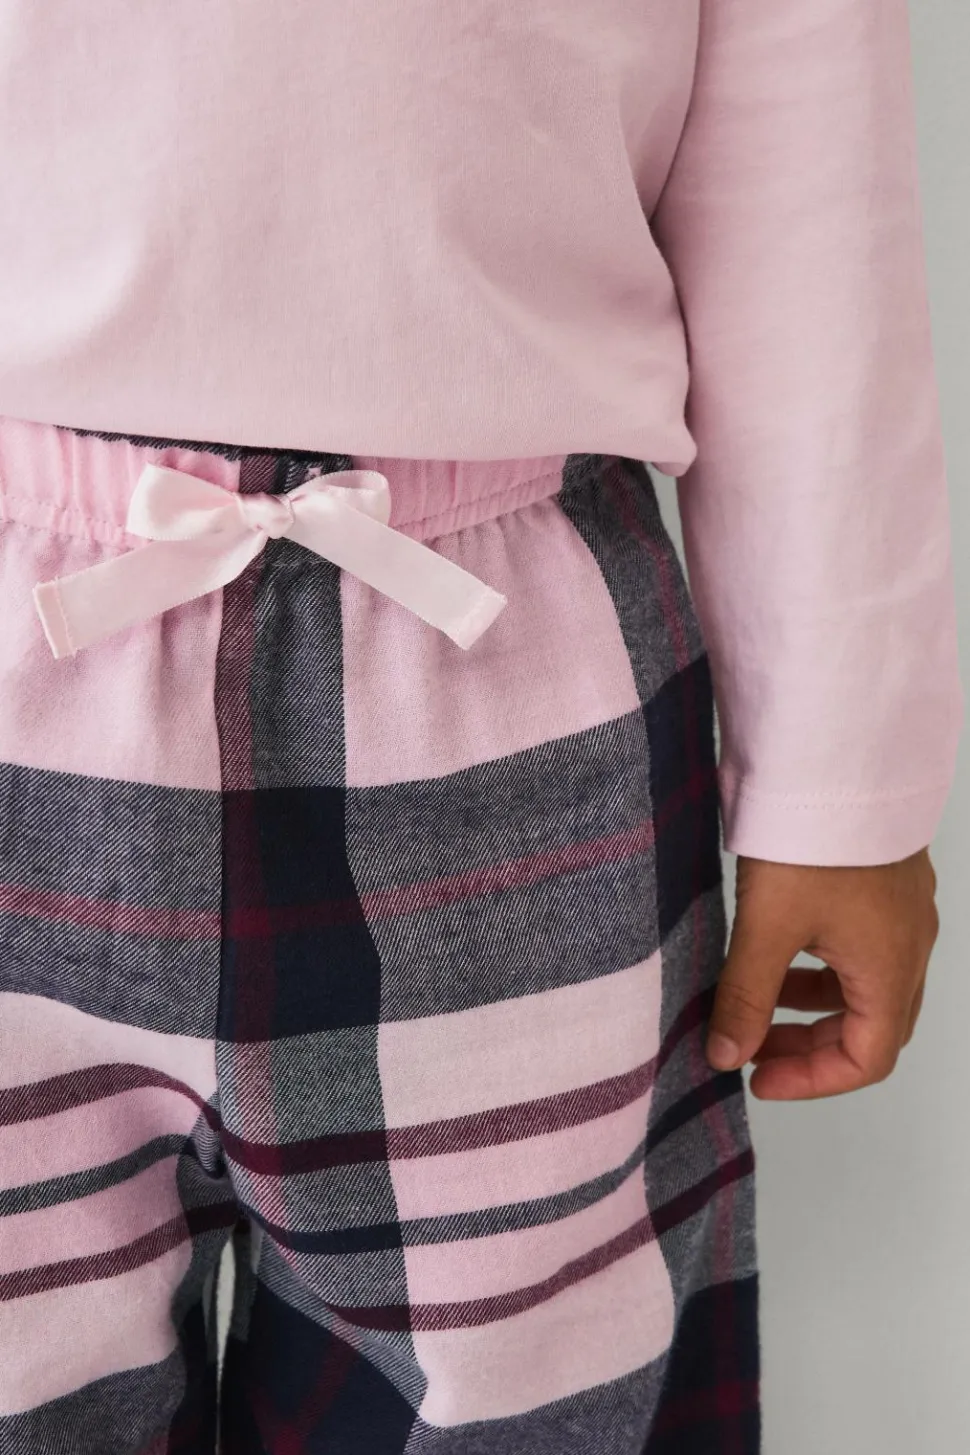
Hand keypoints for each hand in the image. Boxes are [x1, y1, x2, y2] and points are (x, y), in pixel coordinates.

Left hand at [705, 849, 938, 1099]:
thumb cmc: (812, 841)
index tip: (757, 1078)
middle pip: (872, 1027)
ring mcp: (902, 913)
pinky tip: (781, 950)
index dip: (813, 1081)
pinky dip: (823, 968)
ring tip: (758, 1001)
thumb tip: (725, 1056)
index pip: (868, 1060)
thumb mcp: (768, 927)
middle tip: (752, 1048)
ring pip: (867, 987)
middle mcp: (910, 946)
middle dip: (811, 1047)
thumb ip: (745, 997)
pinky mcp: (886, 883)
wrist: (838, 758)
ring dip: (815, 1006)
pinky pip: (864, 948)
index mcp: (891, 969)